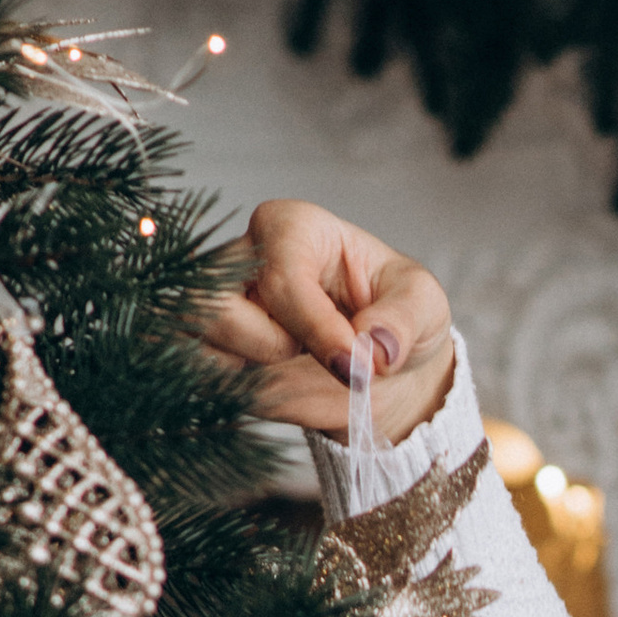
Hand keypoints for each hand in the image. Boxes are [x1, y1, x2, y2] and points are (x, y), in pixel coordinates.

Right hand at [198, 200, 456, 440]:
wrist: (384, 368)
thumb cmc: (399, 318)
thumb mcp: (424, 307)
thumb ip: (401, 321)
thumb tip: (374, 350)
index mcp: (292, 228)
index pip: (279, 277)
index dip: (315, 328)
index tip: (355, 366)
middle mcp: (243, 259)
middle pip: (213, 303)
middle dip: (270, 346)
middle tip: (324, 358)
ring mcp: (220, 305)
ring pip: (193, 338)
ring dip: (248, 368)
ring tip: (298, 362)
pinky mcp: (211, 350)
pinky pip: (195, 372)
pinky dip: (232, 388)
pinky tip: (275, 380)